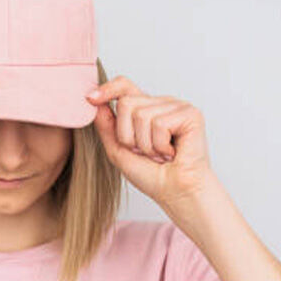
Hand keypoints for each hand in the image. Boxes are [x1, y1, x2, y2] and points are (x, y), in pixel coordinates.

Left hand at [88, 75, 214, 208]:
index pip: (125, 86)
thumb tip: (94, 102)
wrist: (175, 193)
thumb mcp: (119, 150)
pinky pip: (160, 123)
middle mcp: (162, 104)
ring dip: (145, 144)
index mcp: (146, 109)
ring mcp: (177, 107)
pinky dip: (160, 145)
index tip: (90, 98)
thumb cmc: (153, 176)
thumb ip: (106, 126)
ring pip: (141, 115)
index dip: (107, 89)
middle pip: (126, 103)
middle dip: (128, 135)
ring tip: (160, 154)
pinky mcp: (190, 114)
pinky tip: (171, 153)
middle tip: (145, 152)